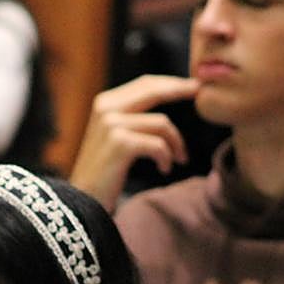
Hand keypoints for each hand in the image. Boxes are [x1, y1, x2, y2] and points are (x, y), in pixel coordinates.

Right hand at [69, 75, 198, 211]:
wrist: (82, 200)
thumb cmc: (104, 172)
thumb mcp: (115, 136)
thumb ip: (133, 116)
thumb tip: (167, 98)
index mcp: (105, 103)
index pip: (144, 83)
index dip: (171, 83)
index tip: (192, 85)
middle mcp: (106, 108)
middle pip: (153, 90)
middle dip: (180, 90)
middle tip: (200, 94)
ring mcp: (112, 125)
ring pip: (161, 123)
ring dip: (176, 143)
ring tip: (178, 159)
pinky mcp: (120, 144)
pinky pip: (158, 144)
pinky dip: (166, 157)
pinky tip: (164, 168)